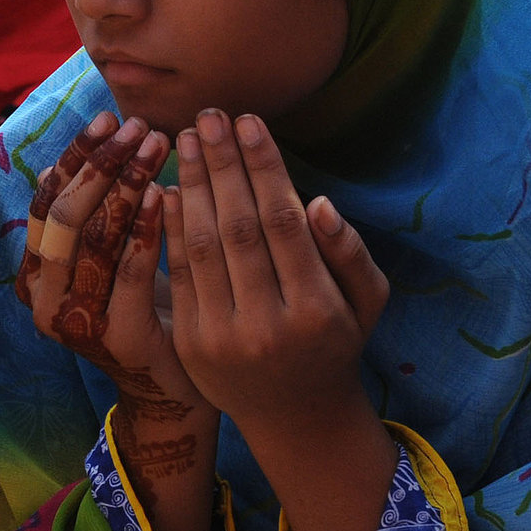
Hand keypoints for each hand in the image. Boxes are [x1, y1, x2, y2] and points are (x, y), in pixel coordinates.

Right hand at [19, 113, 202, 423]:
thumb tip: (58, 161)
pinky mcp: (114, 336)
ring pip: (94, 237)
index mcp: (35, 276)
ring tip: (157, 147)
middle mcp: (42, 299)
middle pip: (64, 215)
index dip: (75, 157)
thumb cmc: (147, 313)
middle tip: (138, 126)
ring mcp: (74, 320)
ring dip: (126, 184)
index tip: (108, 118)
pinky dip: (145, 228)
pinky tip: (165, 194)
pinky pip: (128, 270)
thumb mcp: (109, 261)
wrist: (174, 390)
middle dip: (102, 163)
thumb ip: (87, 220)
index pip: (45, 202)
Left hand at [164, 111, 388, 436]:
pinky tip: (164, 188)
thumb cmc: (336, 342)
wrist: (295, 415)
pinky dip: (170, 228)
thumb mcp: (366, 303)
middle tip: (208, 115)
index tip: (249, 122)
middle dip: (221, 166)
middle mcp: (268, 324)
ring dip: (190, 186)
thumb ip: (350, 254)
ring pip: (203, 247)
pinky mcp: (190, 342)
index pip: (284, 224)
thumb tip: (318, 202)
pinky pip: (177, 274)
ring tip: (182, 139)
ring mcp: (224, 336)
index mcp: (318, 311)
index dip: (264, 168)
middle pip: (238, 228)